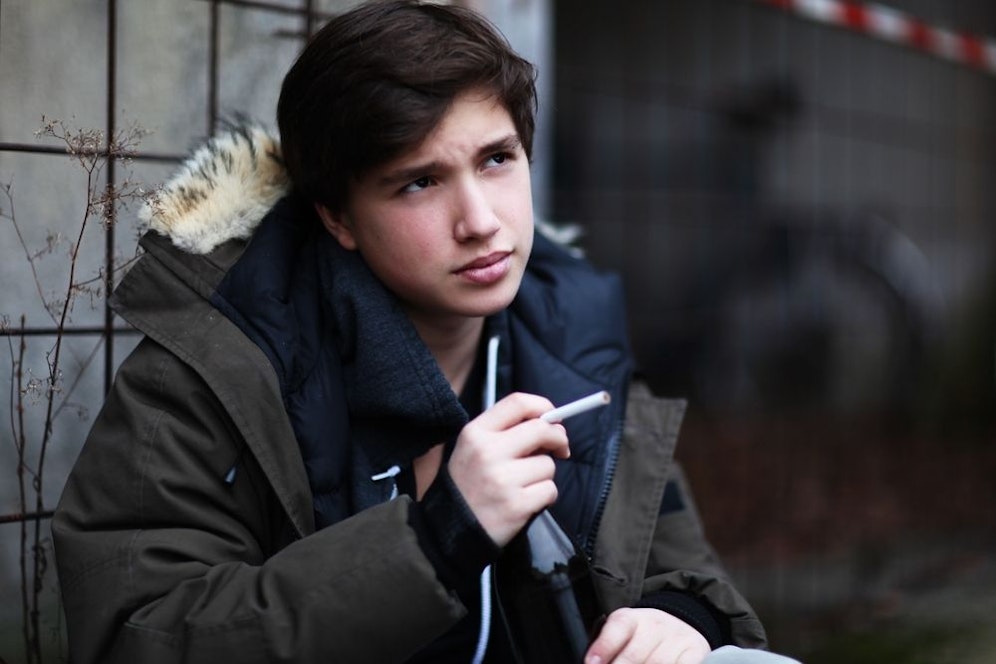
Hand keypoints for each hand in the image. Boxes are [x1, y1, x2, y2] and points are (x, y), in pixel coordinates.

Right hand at [447, 392, 568, 546]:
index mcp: (476, 433)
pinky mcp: (516, 506)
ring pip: (548, 465)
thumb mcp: (474, 448)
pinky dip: (544, 496)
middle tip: (560, 448)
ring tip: (523, 484)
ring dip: (544, 475)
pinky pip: (550, 490)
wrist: (451, 528)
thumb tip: (551, 424)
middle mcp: (487, 452)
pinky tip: (526, 501)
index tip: (552, 418)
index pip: (518, 403)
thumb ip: (506, 431)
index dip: (543, 407)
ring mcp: (502, 480)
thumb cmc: (470, 484)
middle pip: (541, 430)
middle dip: (558, 438)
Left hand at [585, 608, 710, 663]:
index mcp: (630, 619)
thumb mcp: (623, 636)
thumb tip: (595, 663)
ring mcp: (676, 639)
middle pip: (635, 654)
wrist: (681, 625)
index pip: (617, 628)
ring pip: (658, 663)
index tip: (591, 663)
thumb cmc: (642, 638)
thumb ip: (609, 650)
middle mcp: (654, 625)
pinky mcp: (695, 652)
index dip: (603, 647)